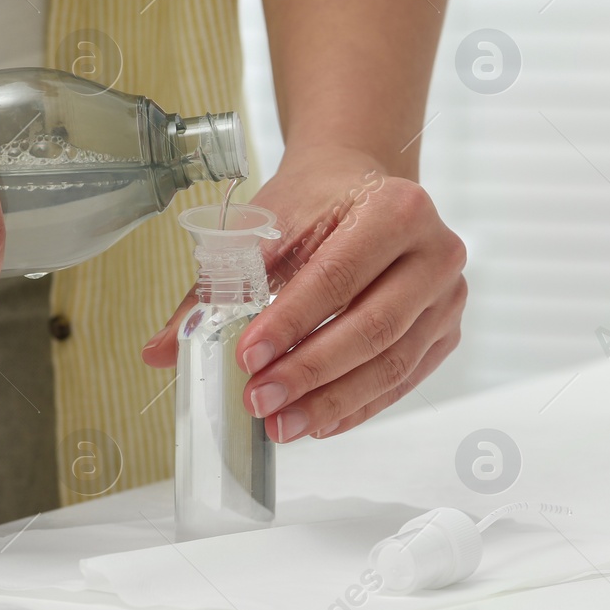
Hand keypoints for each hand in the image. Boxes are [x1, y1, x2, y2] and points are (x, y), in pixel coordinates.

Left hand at [143, 145, 466, 440]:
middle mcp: (436, 252)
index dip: (291, 322)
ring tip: (282, 425)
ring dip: (334, 402)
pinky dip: (358, 406)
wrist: (357, 184)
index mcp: (397, 209)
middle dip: (311, 373)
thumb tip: (161, 349)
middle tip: (260, 402)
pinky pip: (403, 380)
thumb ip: (213, 288)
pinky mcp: (445, 330)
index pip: (339, 276)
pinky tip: (318, 423)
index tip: (246, 356)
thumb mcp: (262, 227)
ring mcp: (448, 296)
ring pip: (393, 364)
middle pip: (374, 328)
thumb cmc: (315, 201)